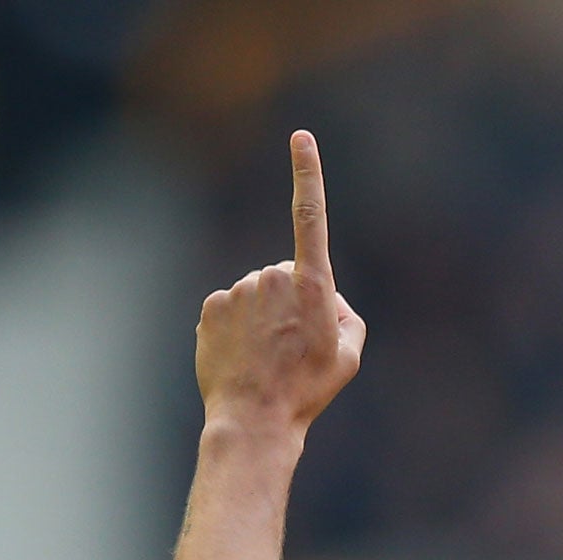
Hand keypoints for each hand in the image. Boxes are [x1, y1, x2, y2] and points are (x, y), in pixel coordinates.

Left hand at [196, 131, 366, 431]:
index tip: (301, 138)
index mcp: (312, 286)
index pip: (310, 218)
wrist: (254, 418)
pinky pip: (232, 308)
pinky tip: (245, 358)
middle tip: (299, 347)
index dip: (308, 175)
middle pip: (287, 275)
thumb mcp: (349, 355)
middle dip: (295, 301)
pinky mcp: (212, 307)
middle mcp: (272, 278)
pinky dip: (240, 329)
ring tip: (270, 358)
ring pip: (259, 294)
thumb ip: (346, 315)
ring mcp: (238, 291)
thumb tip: (325, 297)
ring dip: (267, 318)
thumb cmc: (308, 390)